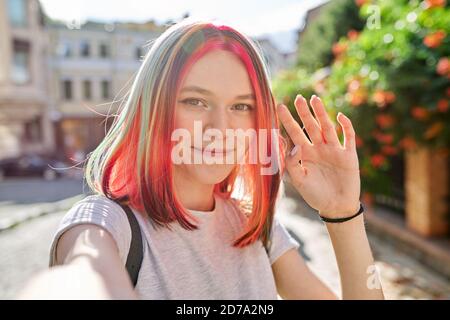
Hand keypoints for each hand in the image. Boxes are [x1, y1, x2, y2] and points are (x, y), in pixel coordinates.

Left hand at [277, 94, 360, 217]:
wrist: (336, 207)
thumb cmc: (315, 195)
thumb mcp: (299, 180)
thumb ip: (292, 164)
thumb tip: (294, 145)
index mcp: (305, 153)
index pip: (294, 133)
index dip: (287, 120)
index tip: (279, 106)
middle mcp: (318, 148)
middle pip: (310, 126)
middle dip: (305, 113)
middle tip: (298, 98)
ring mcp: (334, 150)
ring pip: (327, 127)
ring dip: (322, 114)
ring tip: (315, 100)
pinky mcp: (348, 155)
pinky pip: (348, 137)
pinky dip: (345, 126)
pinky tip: (339, 116)